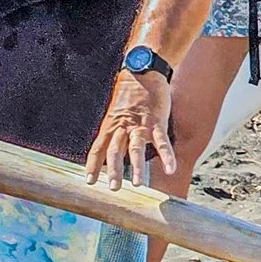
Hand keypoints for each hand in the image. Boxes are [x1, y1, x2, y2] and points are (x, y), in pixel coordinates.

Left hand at [85, 68, 176, 189]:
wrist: (142, 72)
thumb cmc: (129, 96)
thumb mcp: (115, 114)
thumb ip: (113, 133)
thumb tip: (109, 152)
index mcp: (110, 126)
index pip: (97, 148)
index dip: (93, 165)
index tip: (89, 181)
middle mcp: (122, 127)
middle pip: (115, 151)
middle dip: (113, 171)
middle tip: (113, 188)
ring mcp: (140, 125)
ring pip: (136, 148)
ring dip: (135, 166)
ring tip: (136, 184)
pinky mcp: (156, 121)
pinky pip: (161, 141)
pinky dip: (167, 155)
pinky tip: (171, 169)